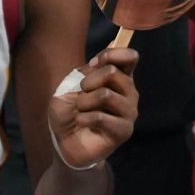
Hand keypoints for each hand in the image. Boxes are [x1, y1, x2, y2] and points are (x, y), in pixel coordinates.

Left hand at [48, 47, 140, 168]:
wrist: (64, 140)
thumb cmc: (69, 111)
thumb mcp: (70, 85)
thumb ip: (88, 72)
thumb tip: (104, 63)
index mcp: (119, 77)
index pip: (130, 57)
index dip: (111, 54)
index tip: (92, 65)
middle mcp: (129, 93)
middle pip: (113, 72)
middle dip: (88, 81)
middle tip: (80, 93)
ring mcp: (129, 112)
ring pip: (106, 95)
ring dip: (83, 102)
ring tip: (80, 111)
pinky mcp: (124, 131)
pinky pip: (101, 117)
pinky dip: (83, 118)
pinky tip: (82, 123)